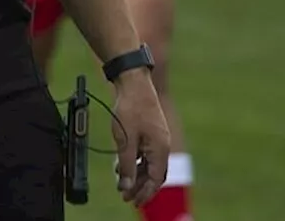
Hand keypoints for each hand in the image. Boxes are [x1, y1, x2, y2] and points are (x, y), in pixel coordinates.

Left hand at [111, 70, 170, 206]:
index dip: (144, 193)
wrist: (133, 82)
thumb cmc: (130, 108)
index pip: (155, 180)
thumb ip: (126, 164)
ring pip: (149, 164)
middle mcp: (162, 146)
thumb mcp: (125, 140)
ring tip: (121, 182)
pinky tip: (121, 164)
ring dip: (136, 174)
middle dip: (140, 187)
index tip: (132, 202)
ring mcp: (157, 138)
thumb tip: (126, 186)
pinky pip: (145, 153)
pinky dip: (135, 161)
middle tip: (126, 197)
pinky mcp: (151, 132)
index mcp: (160, 150)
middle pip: (154, 174)